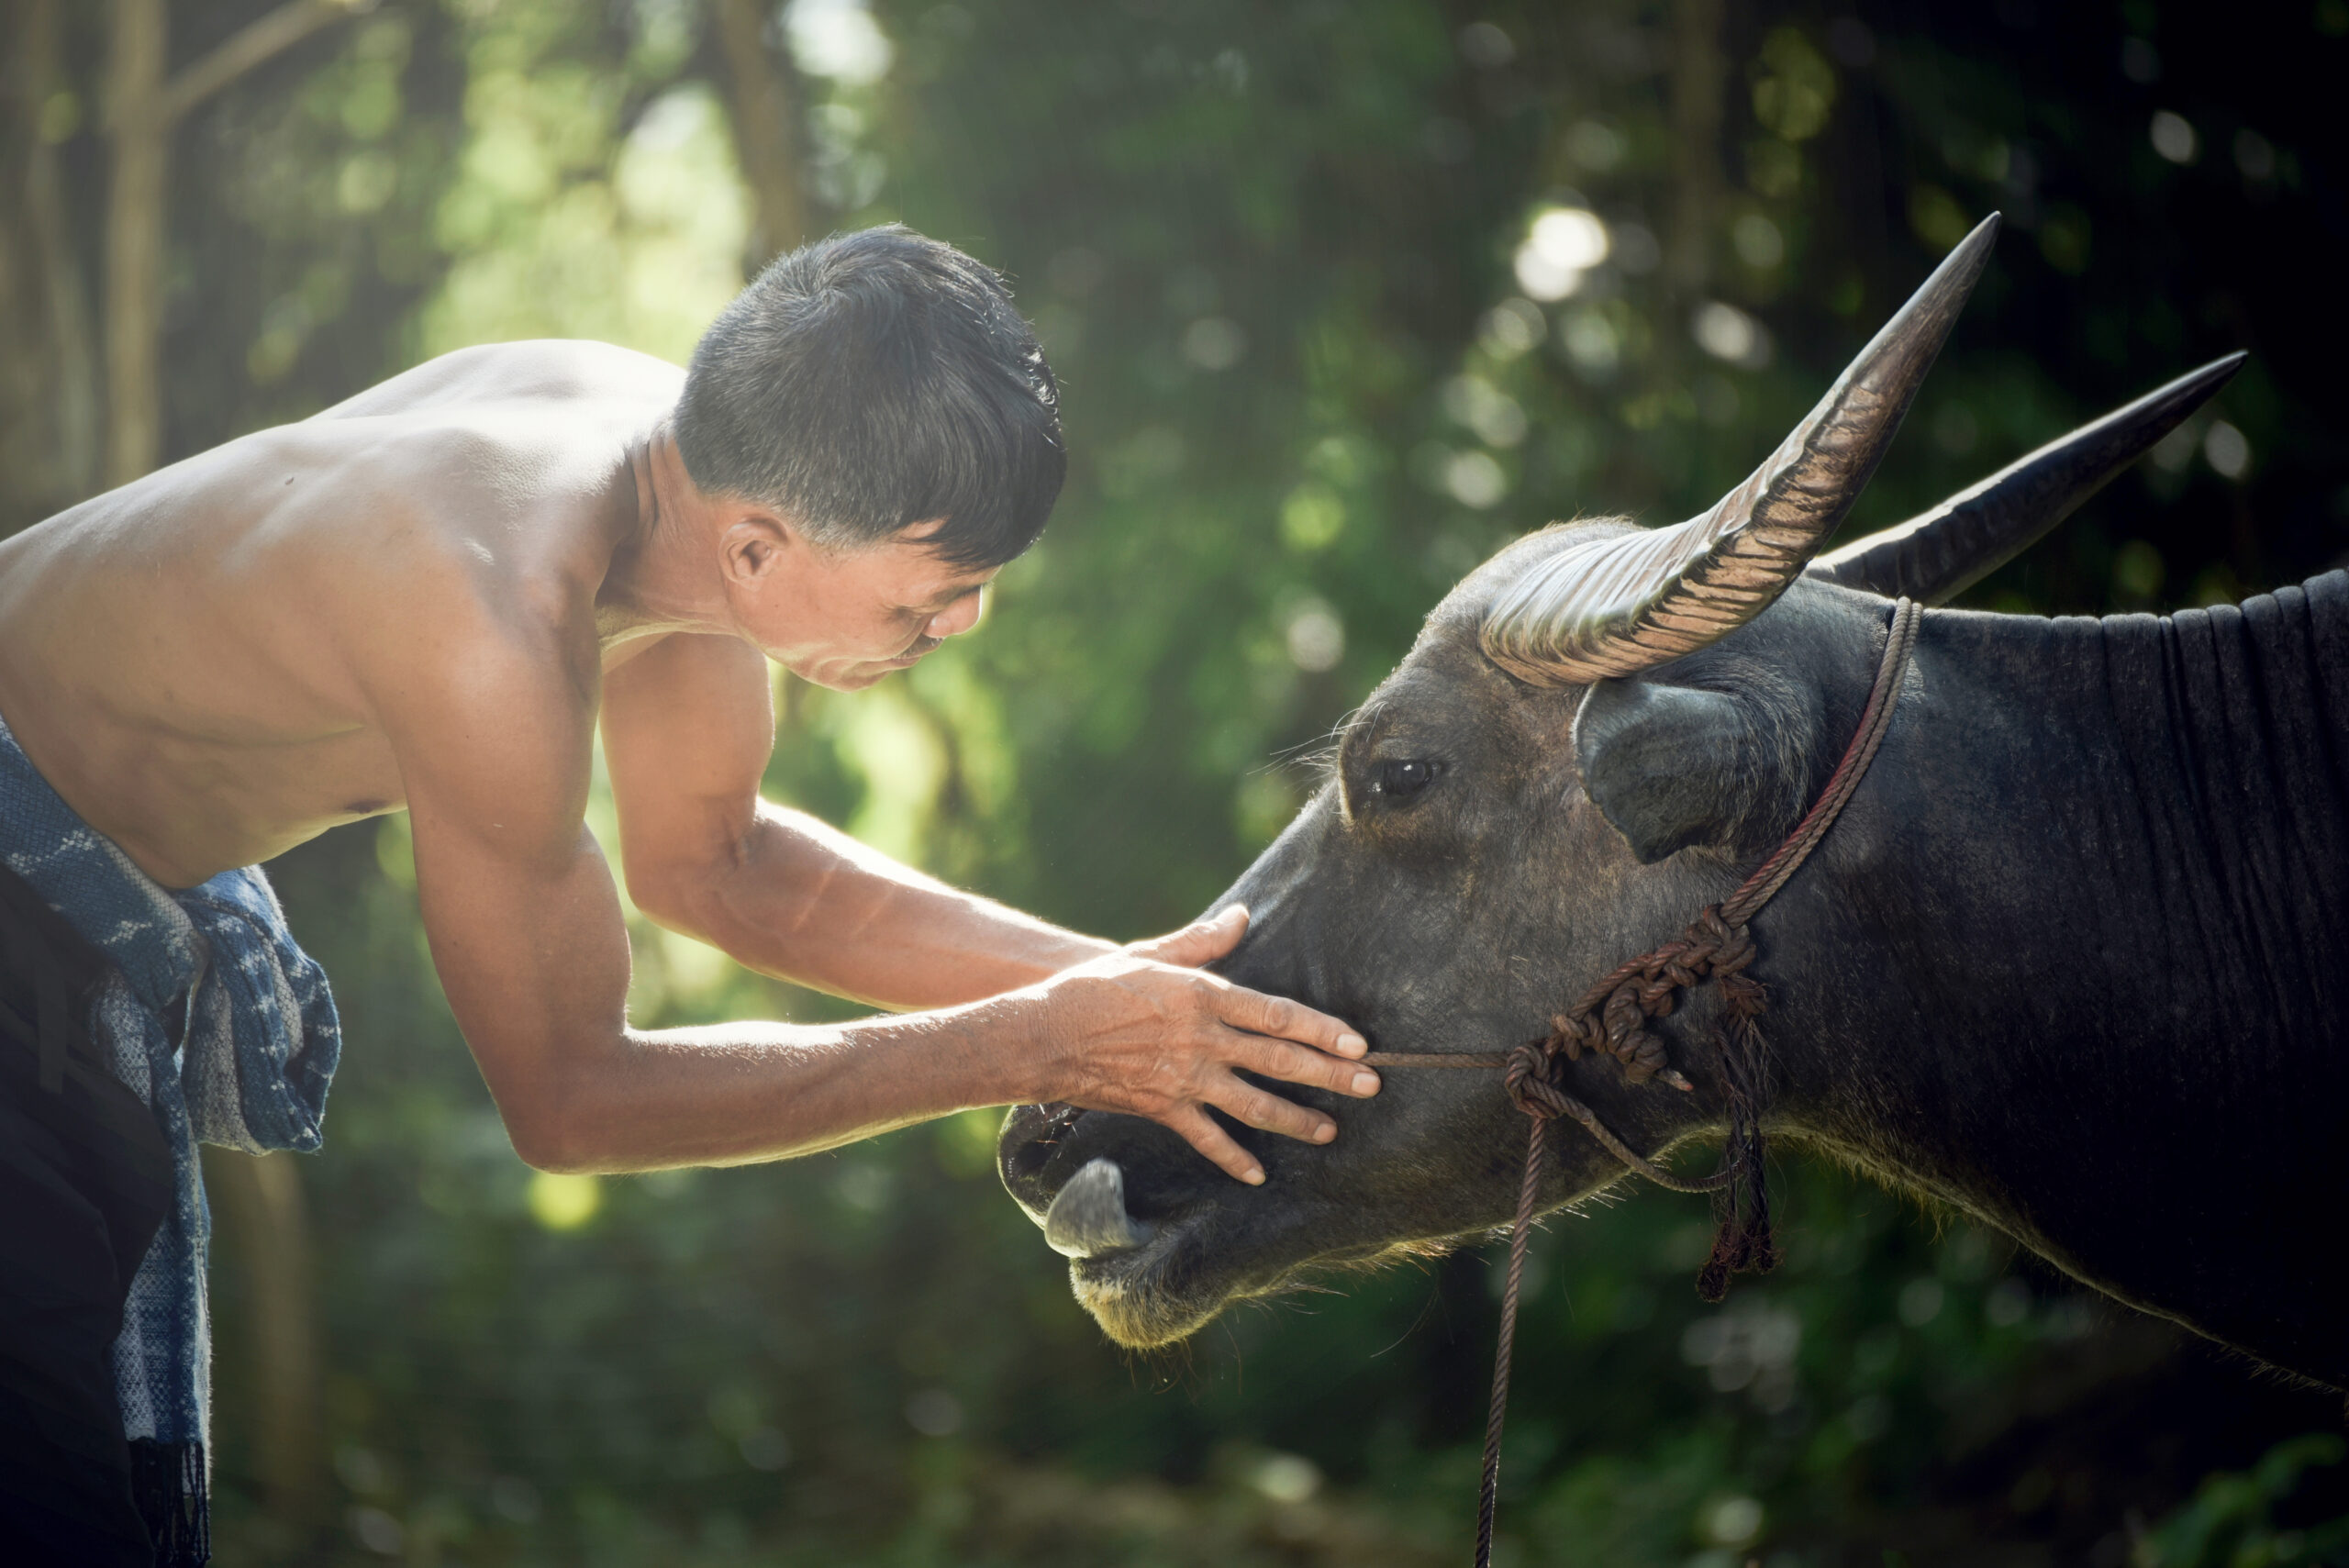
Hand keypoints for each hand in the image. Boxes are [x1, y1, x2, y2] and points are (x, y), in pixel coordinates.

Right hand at [1027, 906, 1377, 1183]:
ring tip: (1330, 1132)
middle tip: (1371, 1086)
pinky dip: (1234, 1158)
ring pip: (1253, 1104)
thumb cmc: (1095, 987)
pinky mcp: (1163, 1107)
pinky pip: (1207, 1138)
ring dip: (1296, 1120)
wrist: (1043, 1034)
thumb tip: (1242, 914)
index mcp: (1204, 995)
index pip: (1279, 1014)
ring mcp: (1185, 1077)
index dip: (1323, 1030)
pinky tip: (1258, 1174)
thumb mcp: (1150, 954)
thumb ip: (1202, 940)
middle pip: (1280, 1059)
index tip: (1358, 1043)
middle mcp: (1203, 1038)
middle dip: (1330, 1075)